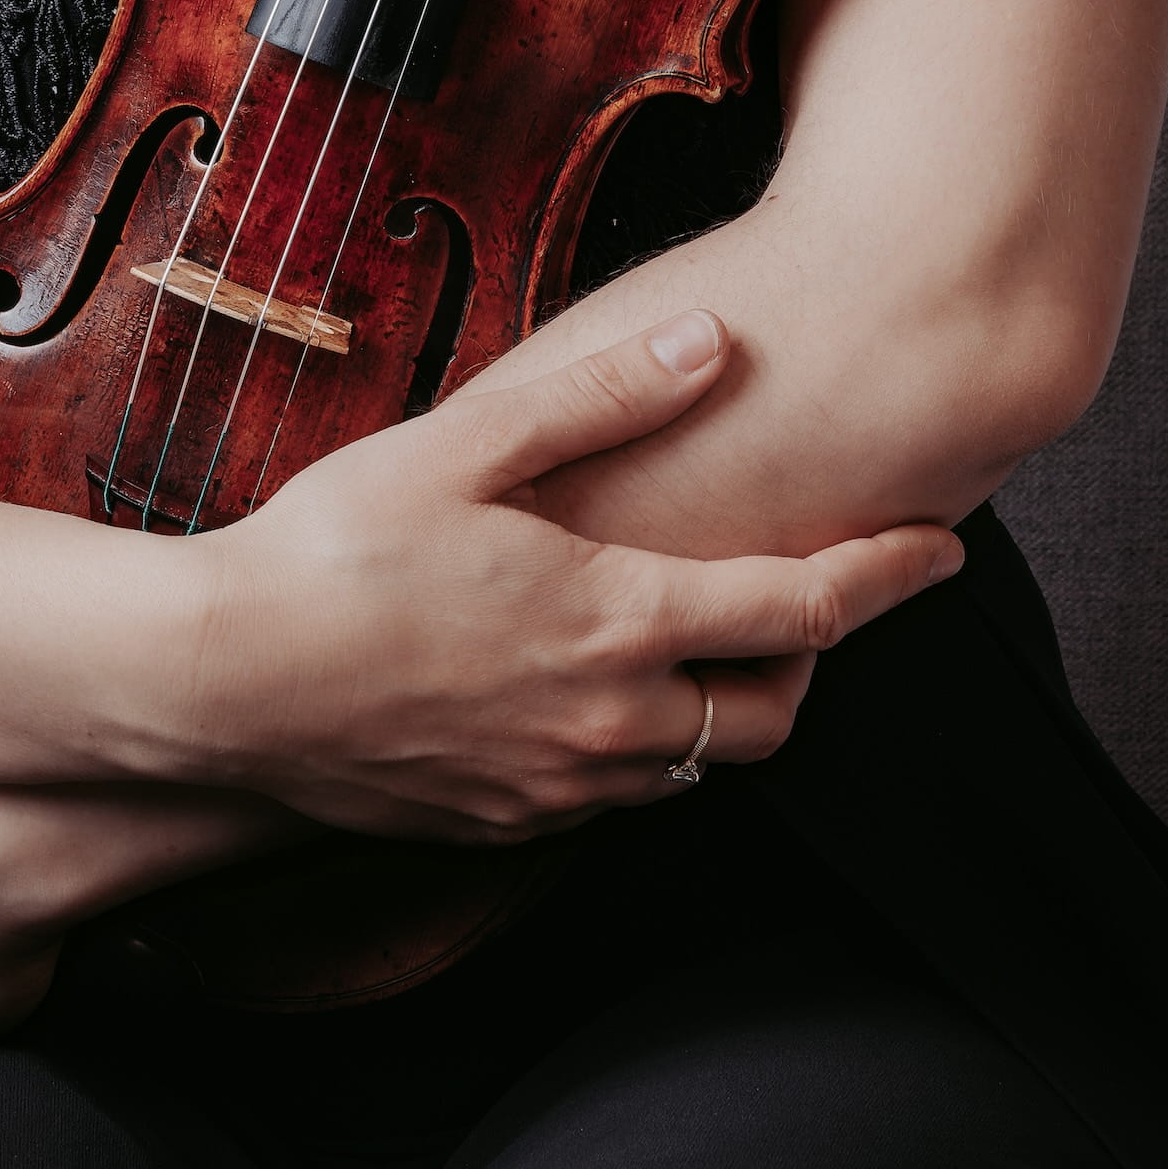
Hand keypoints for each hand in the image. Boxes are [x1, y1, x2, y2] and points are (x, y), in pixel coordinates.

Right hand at [181, 309, 960, 841]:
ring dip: (727, 700)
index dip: (888, 577)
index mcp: (616, 622)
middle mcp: (609, 722)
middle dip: (813, 656)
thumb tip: (713, 344)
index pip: (801, 611)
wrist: (223, 688)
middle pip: (774, 712)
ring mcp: (559, 787)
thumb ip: (599, 395)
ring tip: (707, 625)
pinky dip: (646, 739)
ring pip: (699, 762)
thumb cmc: (333, 553)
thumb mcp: (466, 445)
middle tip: (811, 586)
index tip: (944, 547)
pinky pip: (620, 792)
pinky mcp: (509, 824)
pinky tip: (599, 679)